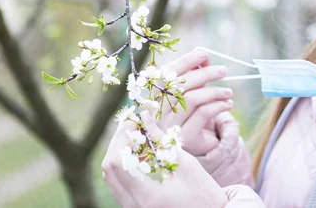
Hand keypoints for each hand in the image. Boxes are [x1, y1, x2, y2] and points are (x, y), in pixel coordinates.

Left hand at [101, 114, 228, 207]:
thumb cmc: (205, 194)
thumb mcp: (187, 164)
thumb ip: (162, 141)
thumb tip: (145, 117)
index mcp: (147, 197)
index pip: (119, 162)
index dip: (122, 137)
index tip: (134, 120)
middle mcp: (133, 207)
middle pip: (109, 170)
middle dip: (118, 142)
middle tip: (132, 124)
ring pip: (111, 177)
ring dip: (120, 153)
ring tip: (136, 136)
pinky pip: (119, 184)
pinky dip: (125, 165)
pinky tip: (139, 152)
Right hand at [151, 47, 233, 155]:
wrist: (201, 146)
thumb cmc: (195, 114)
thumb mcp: (195, 91)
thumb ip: (196, 74)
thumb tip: (203, 55)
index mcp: (155, 97)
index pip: (165, 74)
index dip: (184, 61)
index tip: (203, 53)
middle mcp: (157, 112)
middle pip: (179, 85)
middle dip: (204, 74)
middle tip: (223, 70)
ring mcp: (168, 127)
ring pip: (191, 98)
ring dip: (214, 91)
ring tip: (228, 92)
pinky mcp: (184, 138)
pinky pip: (202, 113)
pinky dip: (218, 105)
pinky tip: (227, 104)